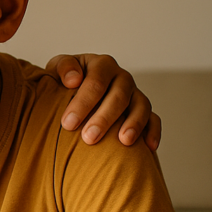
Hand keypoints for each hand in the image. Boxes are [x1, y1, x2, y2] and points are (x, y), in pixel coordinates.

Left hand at [45, 54, 160, 149]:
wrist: (73, 89)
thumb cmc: (64, 81)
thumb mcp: (57, 68)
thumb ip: (63, 68)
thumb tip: (73, 79)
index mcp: (101, 65)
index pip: (96, 82)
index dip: (83, 102)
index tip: (68, 123)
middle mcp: (121, 77)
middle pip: (119, 96)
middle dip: (104, 118)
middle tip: (88, 138)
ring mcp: (134, 93)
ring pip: (140, 106)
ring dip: (133, 124)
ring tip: (123, 142)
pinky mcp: (142, 109)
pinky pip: (154, 119)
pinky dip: (153, 131)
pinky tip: (149, 147)